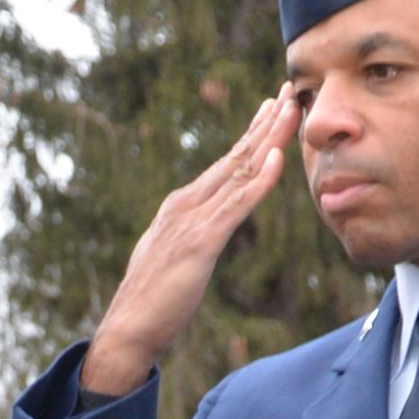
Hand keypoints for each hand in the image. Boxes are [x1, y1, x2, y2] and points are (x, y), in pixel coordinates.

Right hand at [83, 89, 300, 398]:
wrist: (127, 329)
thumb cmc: (151, 302)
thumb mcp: (175, 258)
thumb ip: (191, 237)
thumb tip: (203, 232)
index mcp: (181, 207)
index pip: (225, 164)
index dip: (252, 134)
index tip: (273, 107)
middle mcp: (186, 204)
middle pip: (235, 157)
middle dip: (266, 122)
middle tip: (291, 89)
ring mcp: (192, 221)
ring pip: (239, 172)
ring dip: (269, 139)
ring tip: (291, 110)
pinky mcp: (200, 243)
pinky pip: (237, 206)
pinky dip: (259, 181)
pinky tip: (278, 159)